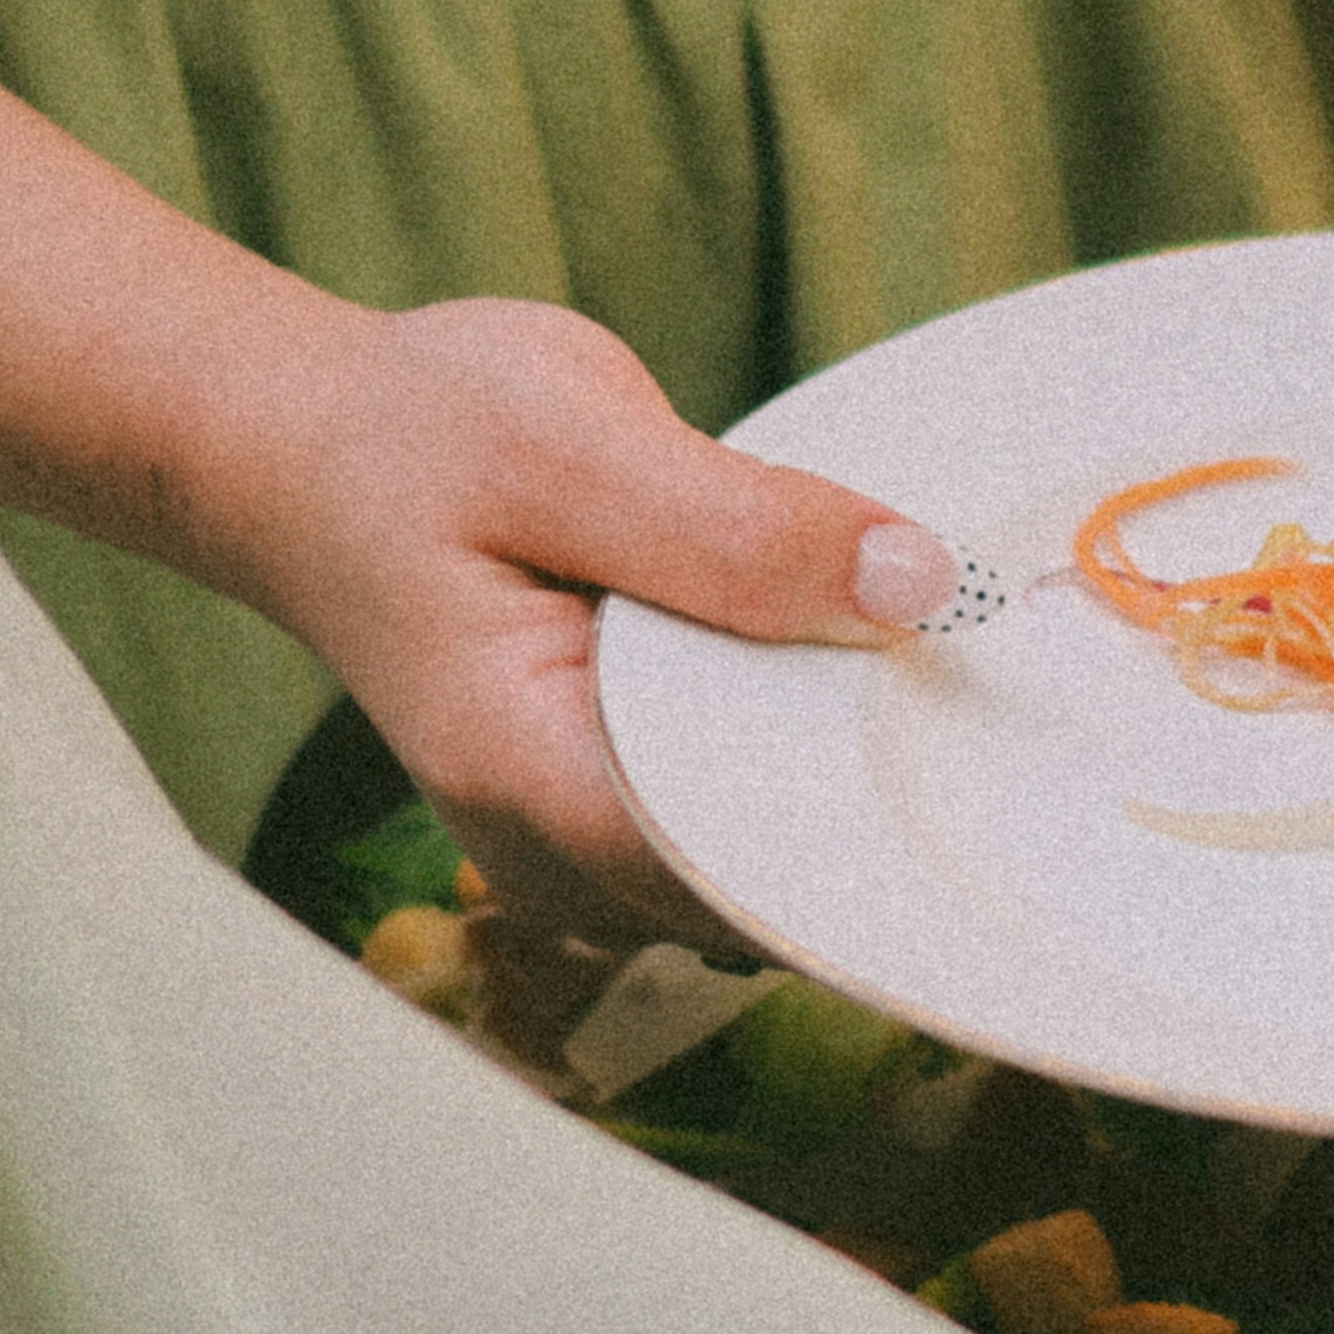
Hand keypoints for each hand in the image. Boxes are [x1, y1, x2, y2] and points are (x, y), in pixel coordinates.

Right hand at [215, 293, 953, 927]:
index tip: (1011, 784)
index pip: (755, 882)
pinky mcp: (624, 816)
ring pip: (779, 874)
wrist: (315, 452)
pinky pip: (752, 824)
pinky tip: (865, 683)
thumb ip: (734, 524)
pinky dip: (814, 759)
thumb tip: (916, 586)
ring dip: (864, 790)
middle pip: (784, 896)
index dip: (890, 846)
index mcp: (539, 782)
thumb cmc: (410, 437)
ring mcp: (590, 855)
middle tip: (1018, 710)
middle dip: (896, 816)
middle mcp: (562, 857)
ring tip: (950, 686)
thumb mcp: (568, 436)